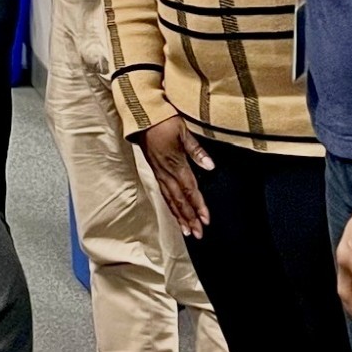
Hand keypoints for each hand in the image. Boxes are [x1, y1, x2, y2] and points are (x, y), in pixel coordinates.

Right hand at [135, 115, 212, 238]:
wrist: (141, 117)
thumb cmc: (163, 122)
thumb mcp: (183, 132)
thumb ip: (196, 151)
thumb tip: (210, 166)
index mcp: (175, 164)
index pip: (190, 190)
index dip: (198, 206)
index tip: (206, 219)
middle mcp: (166, 173)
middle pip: (180, 200)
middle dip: (189, 218)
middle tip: (198, 234)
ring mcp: (159, 174)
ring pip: (170, 200)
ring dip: (180, 217)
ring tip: (188, 231)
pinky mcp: (155, 172)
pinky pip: (164, 194)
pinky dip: (171, 206)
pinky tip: (176, 213)